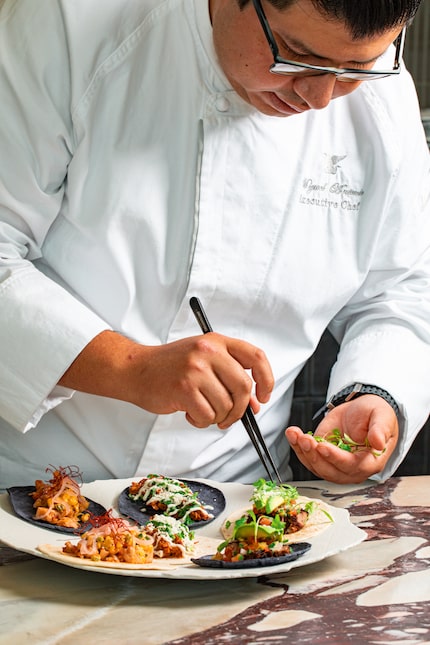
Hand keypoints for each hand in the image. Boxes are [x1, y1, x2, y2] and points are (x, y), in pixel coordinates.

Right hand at [59, 330, 273, 429]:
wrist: (135, 370)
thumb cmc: (169, 367)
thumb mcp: (203, 361)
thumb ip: (229, 377)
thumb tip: (255, 405)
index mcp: (217, 341)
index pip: (256, 357)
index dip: (266, 379)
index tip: (263, 396)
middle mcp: (208, 352)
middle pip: (244, 388)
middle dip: (240, 409)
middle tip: (229, 416)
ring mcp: (196, 369)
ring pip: (226, 406)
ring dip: (218, 417)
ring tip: (202, 410)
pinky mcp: (184, 389)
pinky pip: (207, 416)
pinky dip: (201, 421)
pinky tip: (190, 413)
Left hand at [285, 394, 398, 482]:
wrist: (361, 410)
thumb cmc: (375, 414)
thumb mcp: (382, 416)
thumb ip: (380, 429)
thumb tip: (379, 443)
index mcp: (371, 462)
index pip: (352, 466)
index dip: (336, 458)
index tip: (322, 446)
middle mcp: (352, 468)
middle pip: (331, 471)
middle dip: (315, 456)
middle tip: (306, 439)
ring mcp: (335, 464)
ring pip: (316, 467)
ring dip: (303, 452)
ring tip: (295, 434)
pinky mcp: (322, 456)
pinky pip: (308, 458)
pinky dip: (297, 447)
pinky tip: (292, 434)